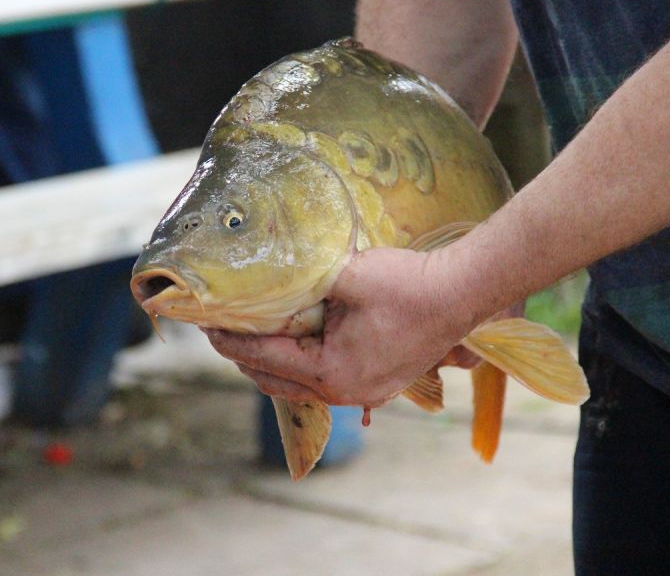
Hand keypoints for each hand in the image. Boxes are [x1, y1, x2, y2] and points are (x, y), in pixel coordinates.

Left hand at [204, 246, 482, 407]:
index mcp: (331, 373)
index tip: (206, 325)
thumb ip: (303, 281)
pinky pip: (324, 379)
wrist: (463, 293)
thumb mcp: (346, 275)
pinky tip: (291, 340)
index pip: (264, 357)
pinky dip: (300, 363)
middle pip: (275, 380)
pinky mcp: (377, 382)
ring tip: (248, 334)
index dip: (231, 340)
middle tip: (220, 329)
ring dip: (271, 361)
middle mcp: (345, 392)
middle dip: (244, 355)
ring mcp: (364, 392)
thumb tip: (265, 278)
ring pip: (298, 384)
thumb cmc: (408, 285)